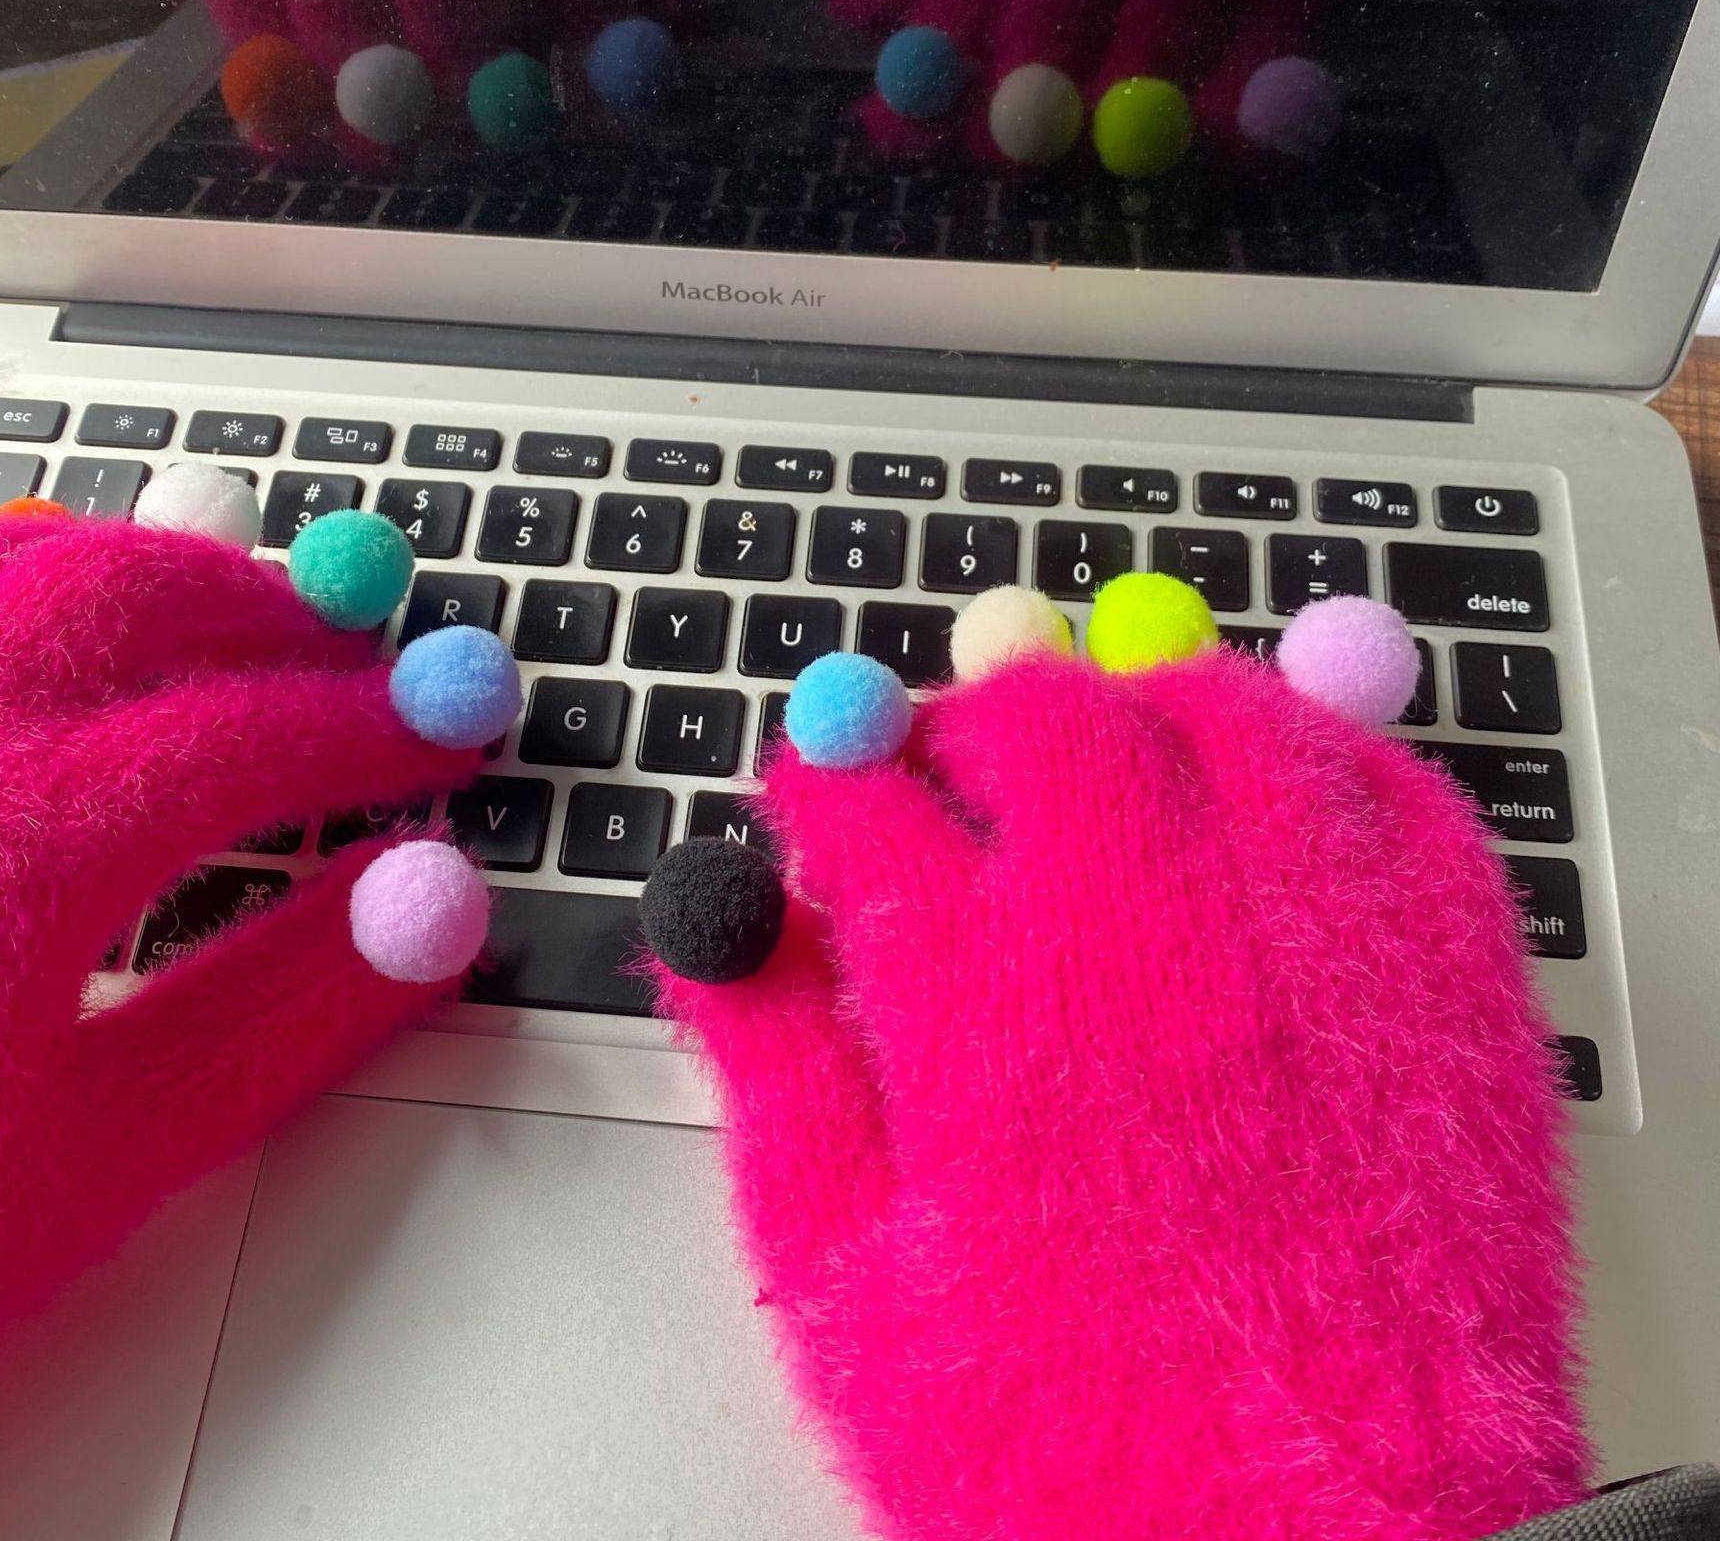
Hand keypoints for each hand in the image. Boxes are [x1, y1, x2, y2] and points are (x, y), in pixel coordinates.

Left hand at [0, 515, 481, 1434]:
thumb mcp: (97, 1156)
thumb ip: (285, 1012)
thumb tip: (428, 913)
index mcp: (15, 835)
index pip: (258, 729)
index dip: (379, 726)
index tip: (449, 732)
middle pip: (151, 593)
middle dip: (287, 618)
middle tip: (363, 666)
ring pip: (27, 553)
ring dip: (160, 573)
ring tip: (234, 620)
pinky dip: (23, 580)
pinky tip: (51, 637)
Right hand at [652, 649, 1585, 1539]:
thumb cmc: (1074, 1446)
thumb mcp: (853, 1290)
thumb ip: (775, 1083)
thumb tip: (717, 940)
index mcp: (983, 1006)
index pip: (865, 799)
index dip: (820, 775)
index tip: (817, 786)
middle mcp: (1143, 931)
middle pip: (1035, 719)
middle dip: (961, 726)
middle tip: (947, 776)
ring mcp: (1308, 931)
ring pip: (1204, 709)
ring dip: (1125, 713)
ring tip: (1093, 771)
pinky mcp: (1438, 961)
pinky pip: (1372, 774)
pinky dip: (1298, 747)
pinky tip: (1250, 795)